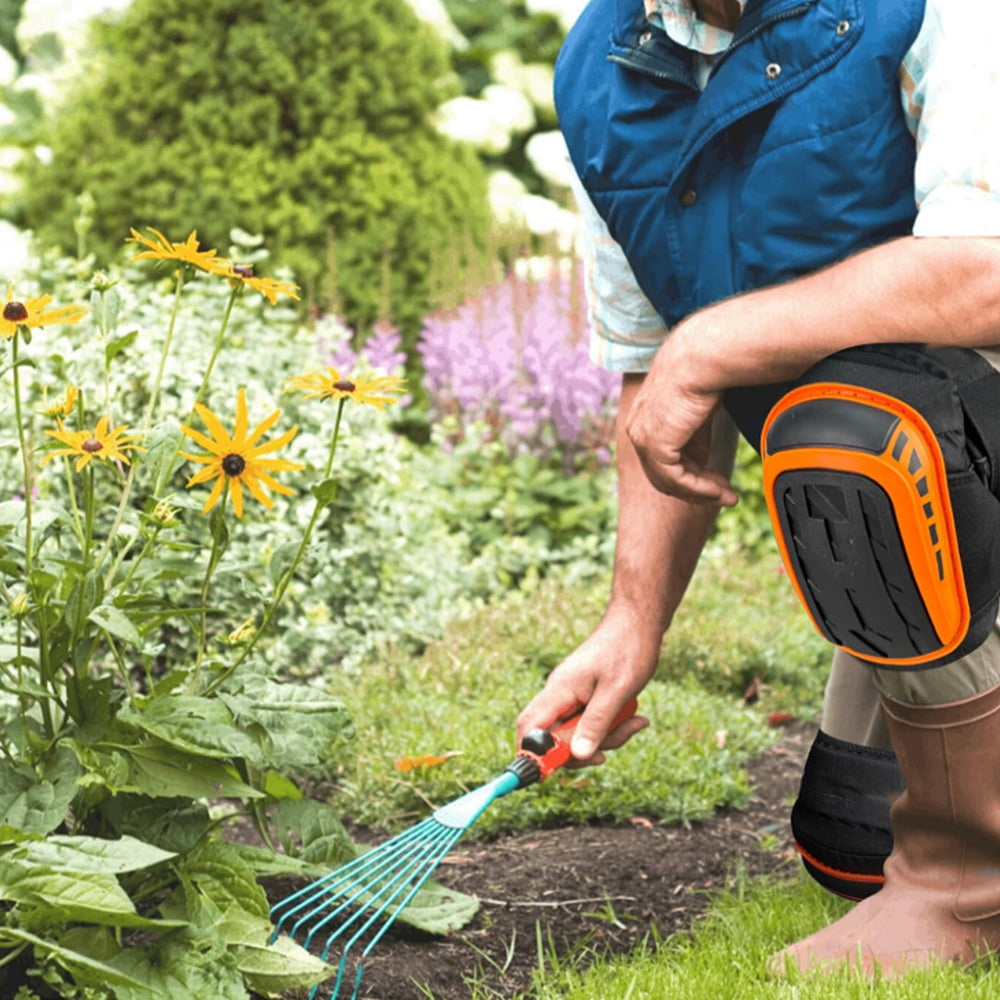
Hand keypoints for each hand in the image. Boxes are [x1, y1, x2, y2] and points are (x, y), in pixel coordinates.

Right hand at [516, 610, 653, 766]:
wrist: (638, 622)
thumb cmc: (628, 650)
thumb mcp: (617, 691)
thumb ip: (596, 724)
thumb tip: (578, 755)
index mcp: (559, 689)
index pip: (529, 727)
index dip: (532, 753)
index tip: (550, 774)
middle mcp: (559, 694)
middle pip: (553, 738)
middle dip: (581, 751)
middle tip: (608, 752)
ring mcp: (572, 695)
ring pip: (576, 733)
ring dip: (604, 738)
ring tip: (634, 722)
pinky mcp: (585, 697)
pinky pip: (590, 723)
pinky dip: (610, 727)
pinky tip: (634, 718)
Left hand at [625, 333, 737, 505]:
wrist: (704, 356)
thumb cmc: (705, 372)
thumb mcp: (696, 411)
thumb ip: (694, 435)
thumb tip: (702, 459)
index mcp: (643, 417)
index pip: (662, 456)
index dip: (691, 473)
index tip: (719, 481)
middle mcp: (636, 428)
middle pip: (664, 473)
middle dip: (697, 487)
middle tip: (726, 494)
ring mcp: (642, 437)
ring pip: (669, 481)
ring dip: (701, 492)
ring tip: (728, 495)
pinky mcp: (654, 445)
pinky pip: (676, 479)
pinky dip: (699, 489)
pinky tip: (720, 490)